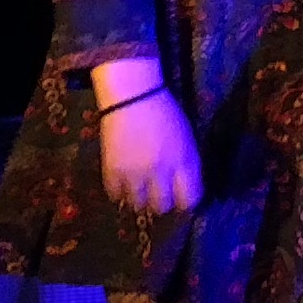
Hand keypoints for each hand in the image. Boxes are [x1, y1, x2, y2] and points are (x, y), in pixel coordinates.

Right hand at [99, 87, 204, 216]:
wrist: (132, 96)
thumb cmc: (165, 114)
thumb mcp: (187, 139)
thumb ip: (187, 166)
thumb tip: (186, 191)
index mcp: (185, 160)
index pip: (190, 200)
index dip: (187, 203)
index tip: (182, 200)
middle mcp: (161, 171)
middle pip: (162, 207)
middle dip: (162, 202)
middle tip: (159, 192)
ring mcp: (135, 173)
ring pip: (139, 205)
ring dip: (140, 198)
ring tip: (140, 186)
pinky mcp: (112, 171)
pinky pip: (116, 196)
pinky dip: (120, 191)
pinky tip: (124, 180)